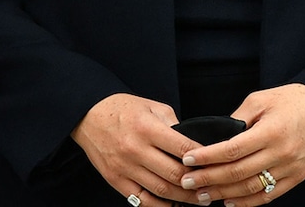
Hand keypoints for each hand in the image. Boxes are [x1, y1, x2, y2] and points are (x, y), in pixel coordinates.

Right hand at [71, 92, 201, 205]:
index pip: (182, 147)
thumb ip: (173, 124)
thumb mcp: (153, 107)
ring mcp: (125, 168)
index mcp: (148, 128)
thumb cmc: (125, 109)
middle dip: (195, 183)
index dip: (201, 158)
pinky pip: (140, 200)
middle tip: (210, 188)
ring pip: (159, 190)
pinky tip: (172, 206)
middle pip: (173, 173)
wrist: (90, 116)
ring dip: (181, 198)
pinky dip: (158, 206)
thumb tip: (192, 143)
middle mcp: (136, 150)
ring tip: (197, 200)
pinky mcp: (116, 181)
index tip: (215, 164)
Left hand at [178, 83, 304, 204]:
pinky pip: (268, 195)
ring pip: (250, 188)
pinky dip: (247, 202)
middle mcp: (281, 152)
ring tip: (202, 194)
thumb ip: (239, 117)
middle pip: (238, 172)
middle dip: (208, 179)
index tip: (188, 160)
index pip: (232, 149)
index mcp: (271, 130)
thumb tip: (216, 138)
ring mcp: (290, 168)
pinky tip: (230, 202)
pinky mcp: (296, 177)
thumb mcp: (263, 98)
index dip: (207, 157)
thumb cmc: (293, 99)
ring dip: (223, 194)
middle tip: (187, 181)